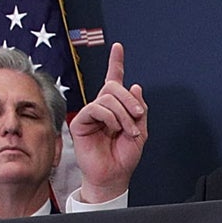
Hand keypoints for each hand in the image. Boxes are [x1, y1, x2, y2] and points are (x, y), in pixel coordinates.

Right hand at [69, 43, 147, 203]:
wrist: (114, 175)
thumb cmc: (124, 156)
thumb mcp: (140, 132)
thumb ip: (139, 110)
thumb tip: (135, 87)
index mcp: (116, 107)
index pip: (114, 80)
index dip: (116, 62)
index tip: (118, 47)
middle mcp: (102, 107)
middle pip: (114, 87)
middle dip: (130, 100)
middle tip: (139, 116)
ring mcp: (91, 113)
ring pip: (107, 98)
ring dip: (123, 114)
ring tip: (128, 131)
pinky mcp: (81, 121)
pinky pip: (96, 108)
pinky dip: (110, 118)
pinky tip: (113, 130)